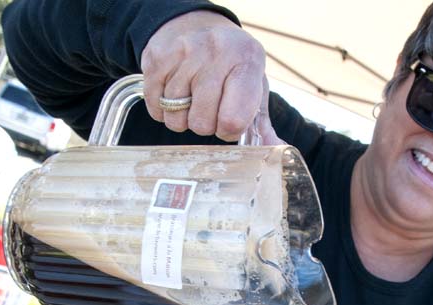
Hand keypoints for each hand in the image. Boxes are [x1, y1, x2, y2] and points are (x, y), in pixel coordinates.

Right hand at [140, 11, 280, 142]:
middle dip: (205, 125)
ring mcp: (184, 52)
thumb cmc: (232, 69)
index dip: (229, 131)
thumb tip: (276, 149)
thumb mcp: (253, 89)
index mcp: (247, 61)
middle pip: (202, 123)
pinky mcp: (158, 57)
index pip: (233, 120)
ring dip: (183, 119)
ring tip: (192, 100)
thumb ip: (262, 125)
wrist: (199, 28)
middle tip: (209, 108)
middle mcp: (216, 52)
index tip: (229, 122)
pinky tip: (174, 95)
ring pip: (176, 117)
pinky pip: (156, 107)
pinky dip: (163, 111)